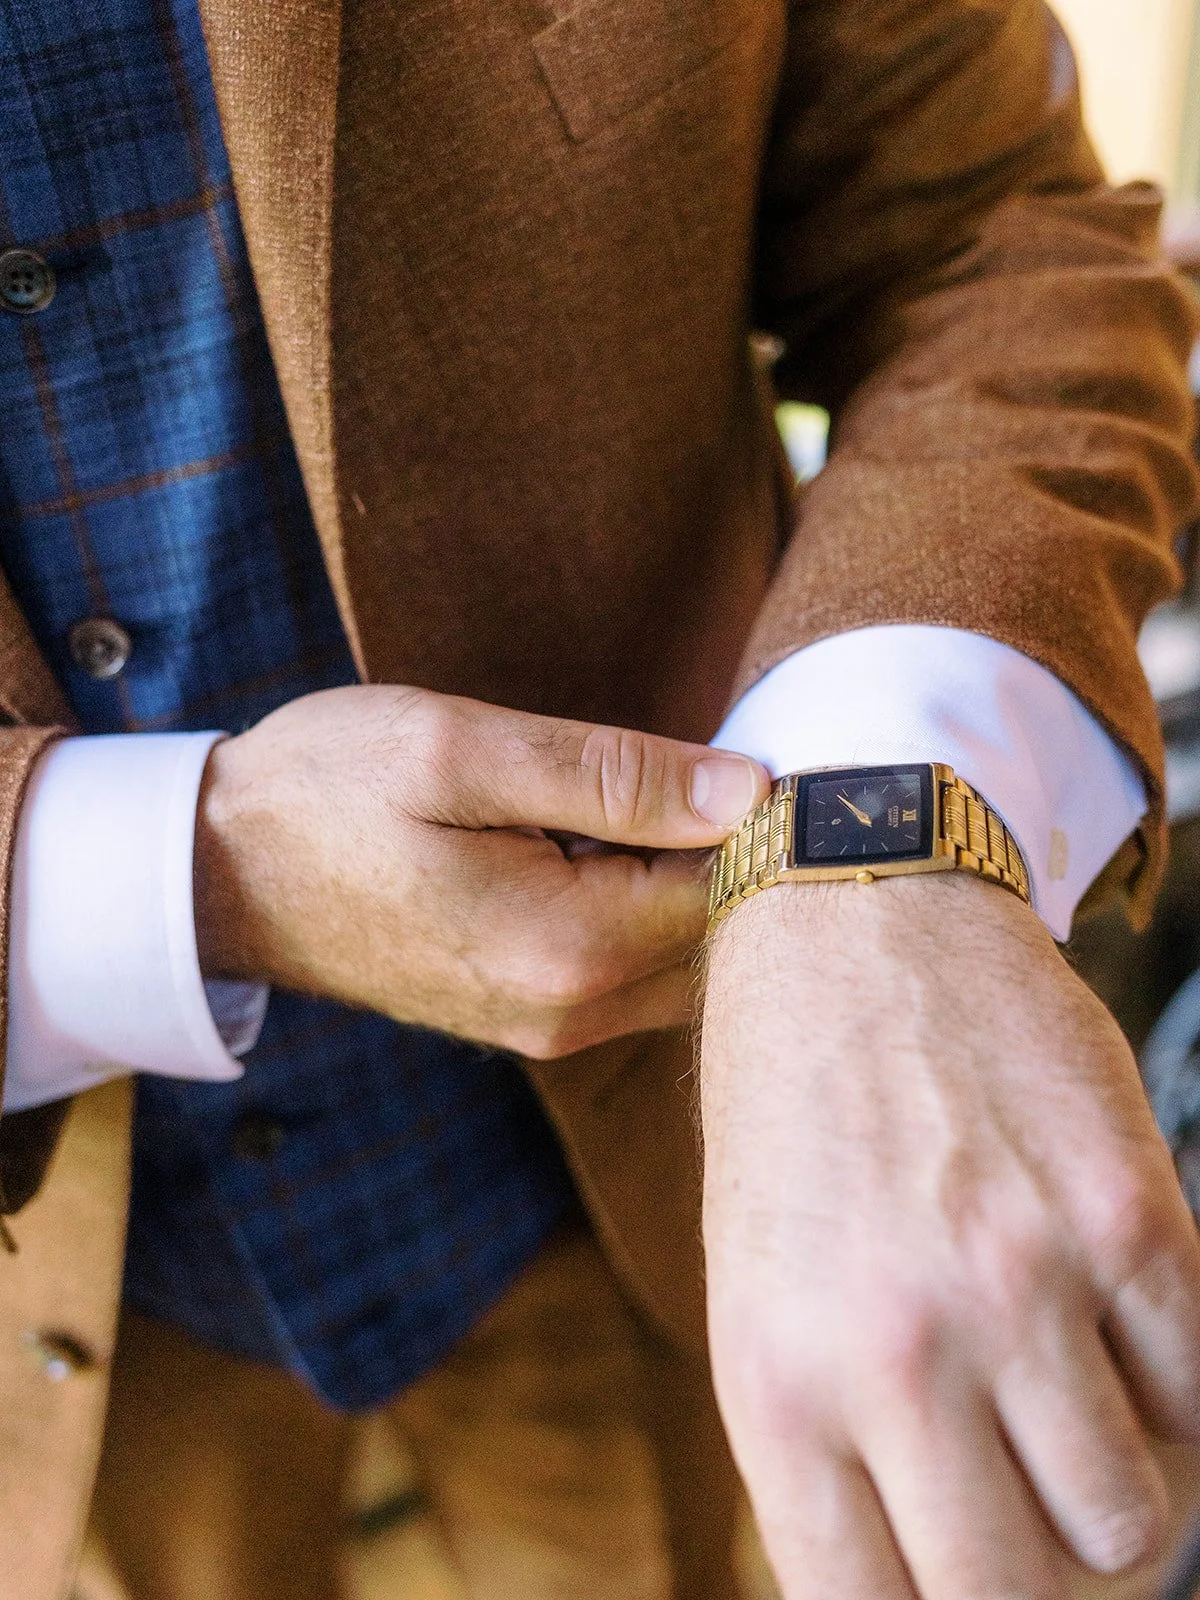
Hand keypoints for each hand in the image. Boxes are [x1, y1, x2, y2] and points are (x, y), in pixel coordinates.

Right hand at [193, 684, 766, 1056]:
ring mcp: (551, 1024)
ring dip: (694, 882)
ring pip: (685, 961)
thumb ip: (611, 775)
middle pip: (724, 940)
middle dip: (743, 856)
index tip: (769, 754)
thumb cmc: (328, 791)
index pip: (736, 891)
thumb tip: (746, 790)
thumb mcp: (462, 751)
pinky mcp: (530, 1014)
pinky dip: (652, 908)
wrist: (220, 871)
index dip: (770, 819)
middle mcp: (572, 1009)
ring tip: (655, 797)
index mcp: (567, 945)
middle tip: (720, 765)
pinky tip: (615, 844)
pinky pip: (636, 971)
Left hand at [700, 872, 1199, 1597]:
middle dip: (1036, 1585)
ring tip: (1071, 1417)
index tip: (960, 1583)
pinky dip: (1169, 1393)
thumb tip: (923, 1583)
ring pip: (1133, 1527)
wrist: (852, 925)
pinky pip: (1197, 1400)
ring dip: (1114, 1495)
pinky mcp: (1129, 1216)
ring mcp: (1021, 1283)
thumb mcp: (758, 1288)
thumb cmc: (793, 1116)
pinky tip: (1114, 1330)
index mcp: (775, 1383)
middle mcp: (894, 1349)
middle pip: (1016, 1598)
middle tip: (1029, 1522)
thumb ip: (830, 1449)